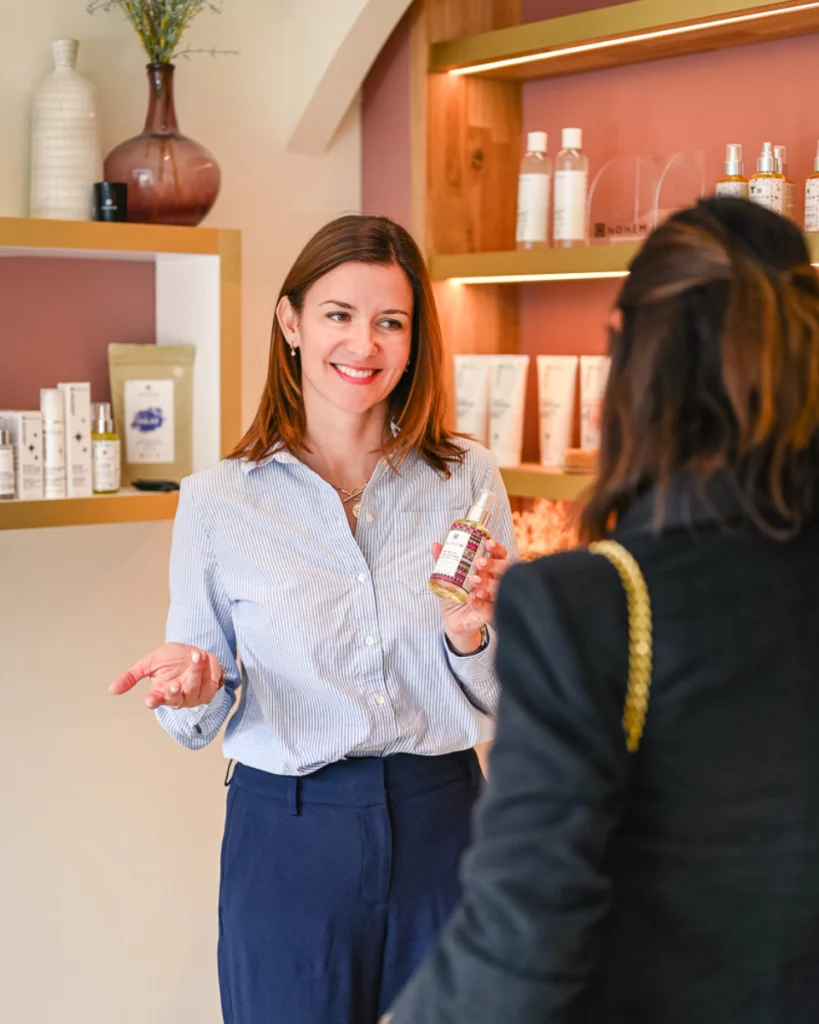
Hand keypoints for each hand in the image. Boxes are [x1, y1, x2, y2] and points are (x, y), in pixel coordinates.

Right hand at [109, 642, 224, 709]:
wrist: (193, 650)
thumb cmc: (171, 659)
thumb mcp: (150, 663)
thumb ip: (132, 675)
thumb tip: (111, 689)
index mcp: (160, 692)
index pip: (155, 701)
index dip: (153, 702)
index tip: (149, 699)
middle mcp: (177, 697)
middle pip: (175, 701)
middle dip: (174, 694)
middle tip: (173, 684)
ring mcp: (194, 695)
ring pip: (193, 690)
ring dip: (194, 673)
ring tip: (195, 656)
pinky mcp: (209, 690)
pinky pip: (208, 683)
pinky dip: (205, 669)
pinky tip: (202, 657)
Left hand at [434, 538, 509, 653]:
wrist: (452, 620)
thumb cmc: (455, 594)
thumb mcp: (448, 576)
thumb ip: (444, 560)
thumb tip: (435, 545)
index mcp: (487, 569)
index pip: (499, 555)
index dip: (496, 548)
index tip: (488, 543)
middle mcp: (494, 582)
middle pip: (503, 569)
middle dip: (493, 564)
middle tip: (479, 562)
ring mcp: (493, 597)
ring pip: (498, 588)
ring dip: (487, 582)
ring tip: (473, 580)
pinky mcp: (488, 613)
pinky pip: (487, 607)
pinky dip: (479, 601)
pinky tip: (471, 598)